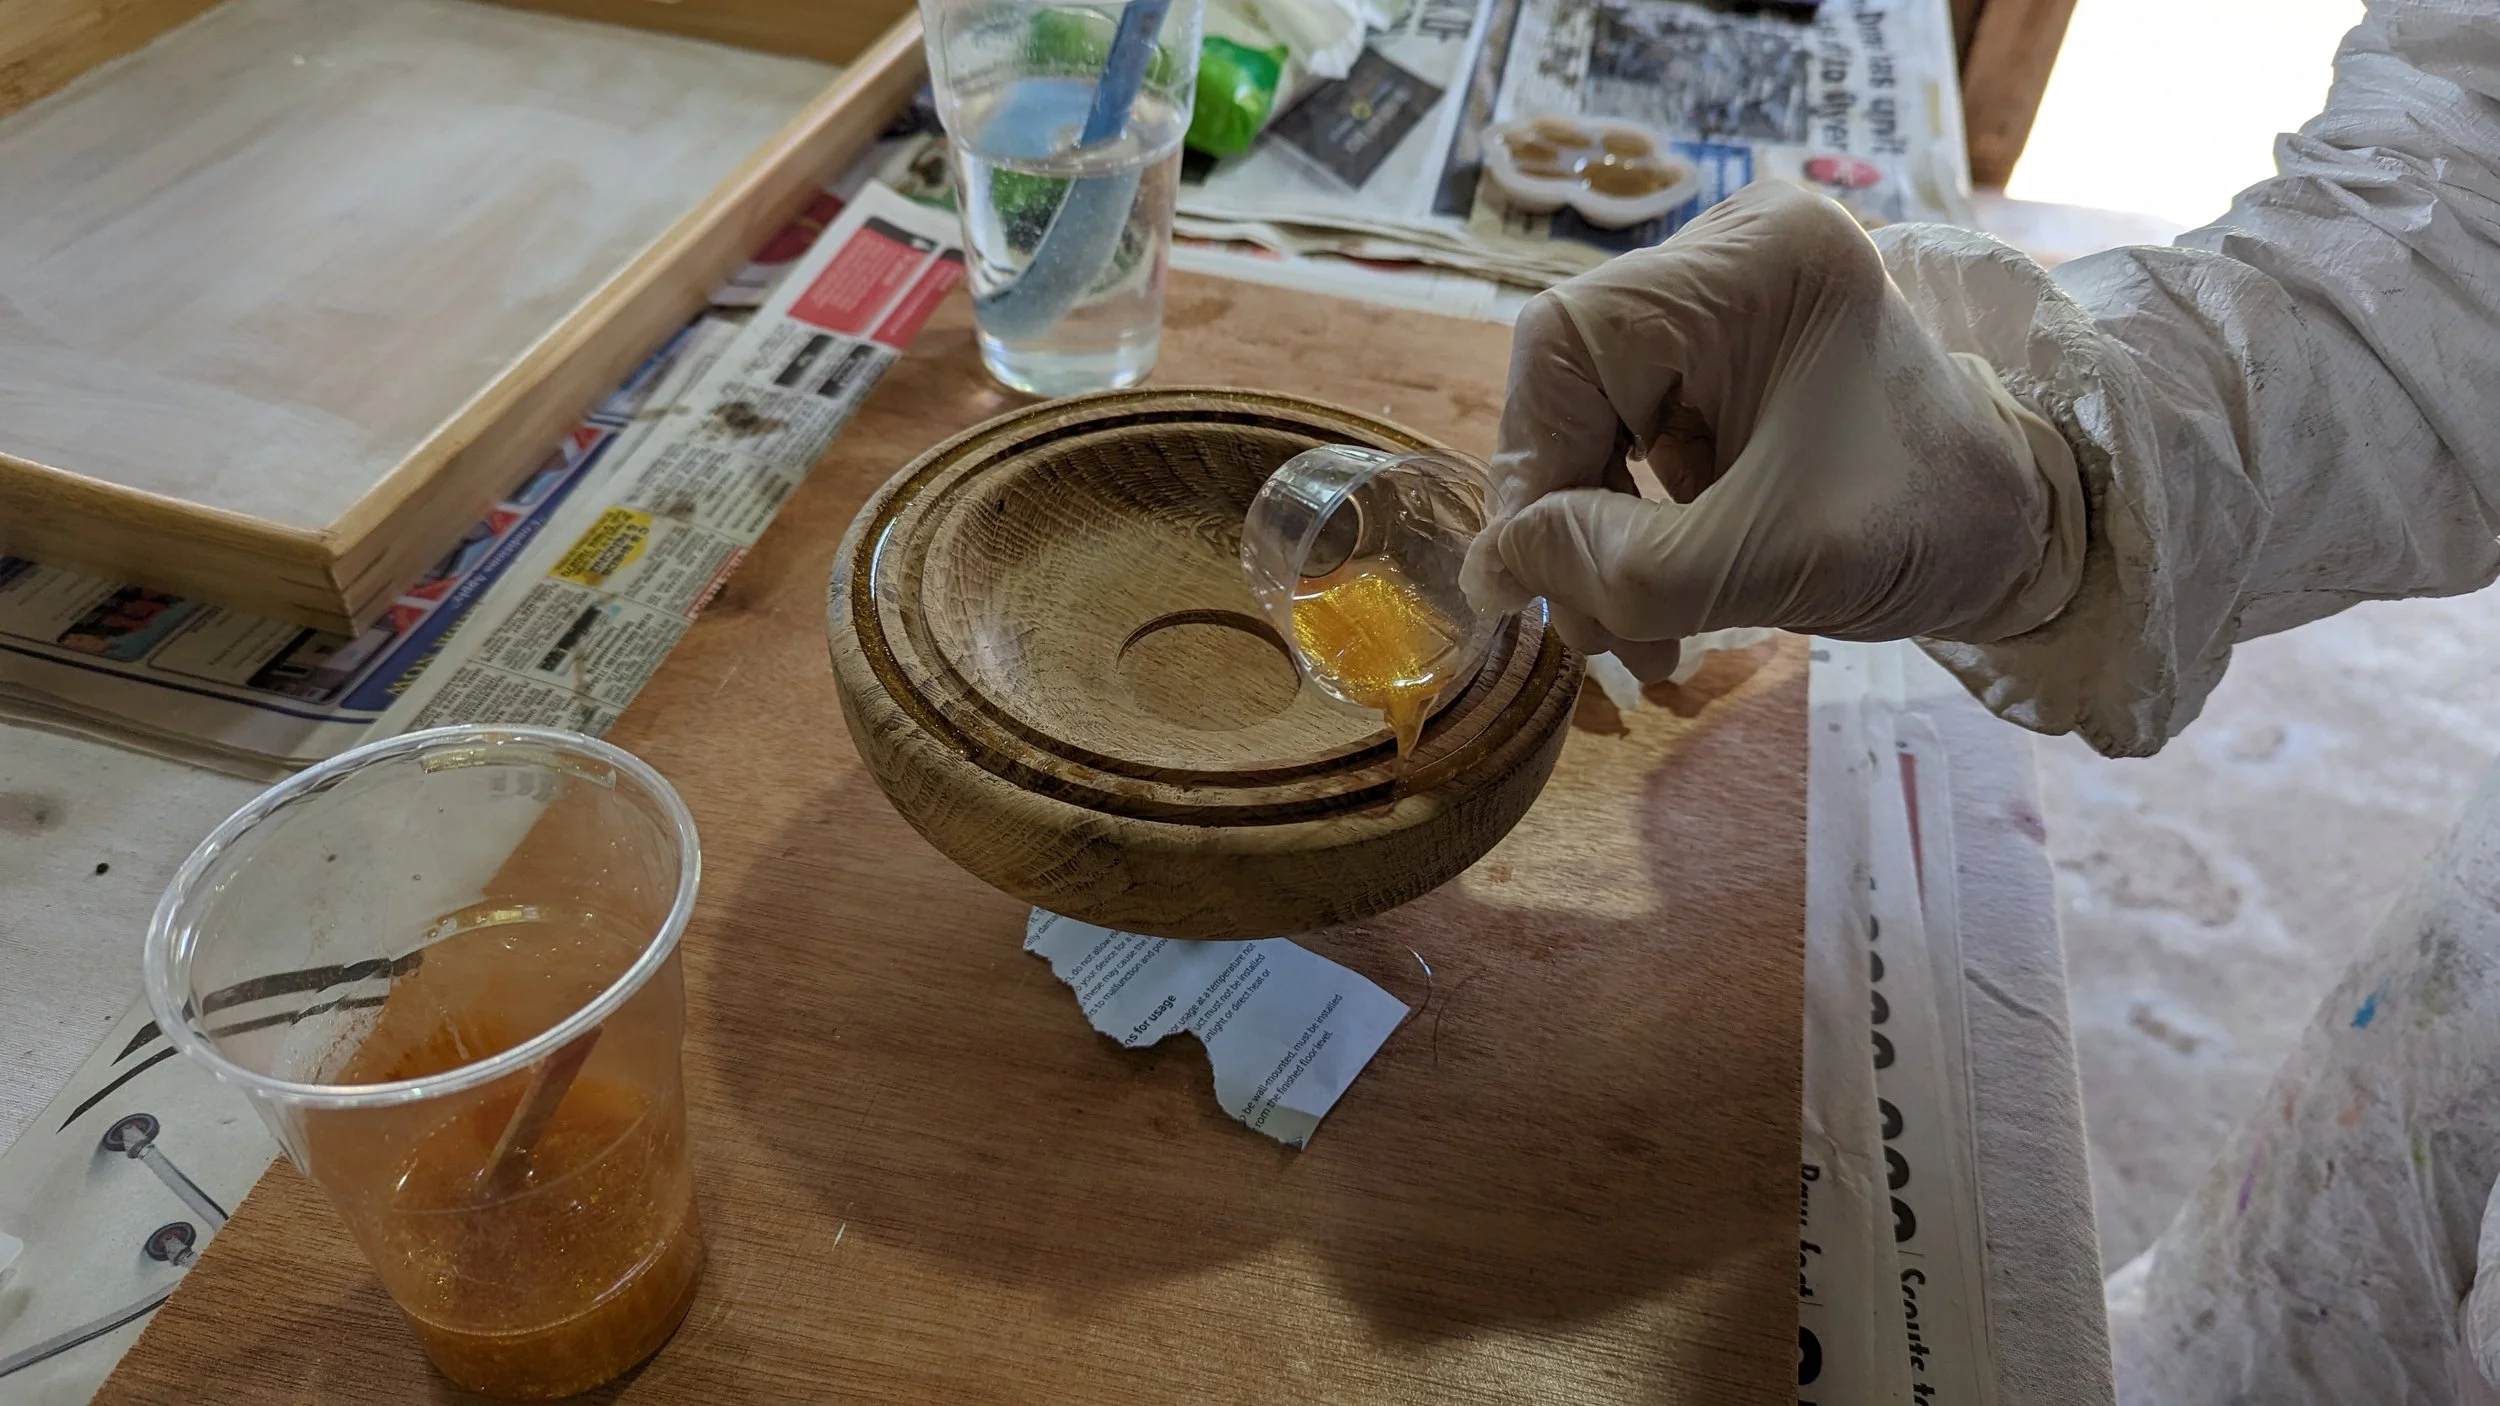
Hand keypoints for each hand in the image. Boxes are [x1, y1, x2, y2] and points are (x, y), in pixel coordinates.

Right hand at [1461, 181, 2084, 681]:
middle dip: (1574, 515)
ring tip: (1643, 632)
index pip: (1572, 346)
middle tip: (1596, 629)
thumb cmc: (1927, 527)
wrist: (2026, 535)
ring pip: (1600, 419)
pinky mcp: (1729, 355)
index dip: (1530, 464)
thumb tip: (1499, 563)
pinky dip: (1639, 523)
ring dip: (1603, 535)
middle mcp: (1734, 253)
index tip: (1526, 581)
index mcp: (1759, 261)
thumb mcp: (1763, 561)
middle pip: (1578, 383)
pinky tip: (1670, 590)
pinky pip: (1638, 434)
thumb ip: (1620, 567)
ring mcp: (1728, 303)